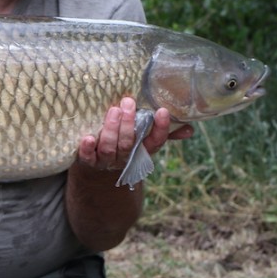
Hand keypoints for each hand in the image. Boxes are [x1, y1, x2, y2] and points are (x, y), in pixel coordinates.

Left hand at [77, 97, 191, 171]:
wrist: (99, 174)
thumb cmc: (125, 149)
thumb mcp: (145, 143)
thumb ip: (164, 134)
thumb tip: (190, 129)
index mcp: (142, 151)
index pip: (155, 142)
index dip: (160, 128)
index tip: (162, 111)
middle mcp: (125, 157)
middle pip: (128, 143)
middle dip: (129, 124)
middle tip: (128, 102)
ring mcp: (106, 161)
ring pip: (109, 148)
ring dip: (111, 130)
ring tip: (113, 110)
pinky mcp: (88, 162)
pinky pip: (87, 157)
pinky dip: (87, 149)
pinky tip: (87, 137)